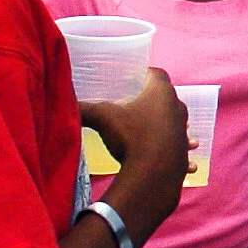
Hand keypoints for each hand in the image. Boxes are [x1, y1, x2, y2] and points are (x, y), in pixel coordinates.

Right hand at [79, 69, 188, 235]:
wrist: (151, 173)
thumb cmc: (130, 137)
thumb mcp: (102, 117)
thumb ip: (83, 108)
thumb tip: (64, 104)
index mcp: (161, 91)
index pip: (155, 74)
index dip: (143, 75)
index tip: (132, 80)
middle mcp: (177, 106)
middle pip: (165, 97)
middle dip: (151, 100)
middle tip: (135, 104)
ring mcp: (182, 129)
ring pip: (176, 122)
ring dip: (166, 125)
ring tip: (154, 129)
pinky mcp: (183, 150)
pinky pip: (180, 146)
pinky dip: (176, 149)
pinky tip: (176, 157)